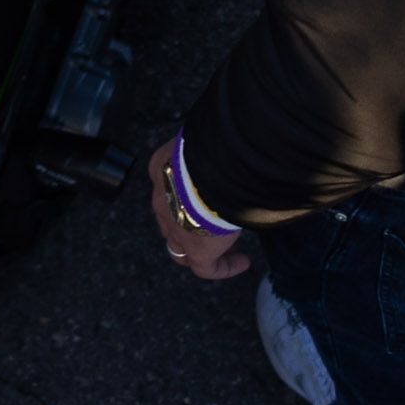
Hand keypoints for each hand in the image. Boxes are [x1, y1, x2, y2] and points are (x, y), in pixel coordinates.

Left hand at [147, 139, 250, 280]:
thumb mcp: (204, 135)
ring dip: (201, 247)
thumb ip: (212, 142)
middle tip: (214, 219)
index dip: (183, 191)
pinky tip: (244, 262)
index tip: (205, 190)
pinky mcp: (197, 251)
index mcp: (161, 169)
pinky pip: (207, 268)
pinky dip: (224, 267)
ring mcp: (176, 229)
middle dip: (187, 222)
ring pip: (180, 247)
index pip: (167, 184)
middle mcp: (161, 201)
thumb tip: (233, 138)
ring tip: (228, 245)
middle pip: (169, 217)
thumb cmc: (212, 143)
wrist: (212, 167)